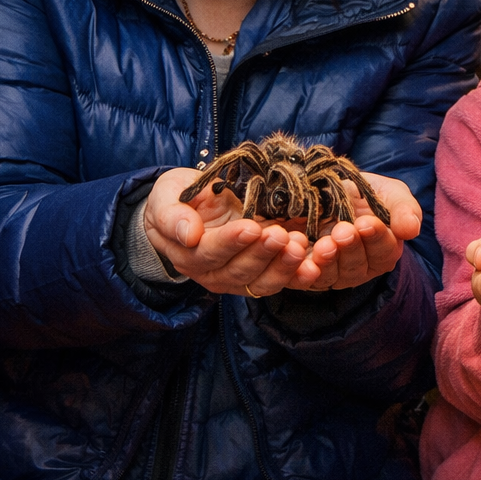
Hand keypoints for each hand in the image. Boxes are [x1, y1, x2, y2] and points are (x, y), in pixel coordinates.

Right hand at [145, 166, 308, 295]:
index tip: (250, 227)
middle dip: (262, 254)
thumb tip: (188, 234)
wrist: (191, 208)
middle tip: (281, 235)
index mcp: (190, 254)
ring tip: (299, 246)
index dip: (230, 242)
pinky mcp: (262, 274)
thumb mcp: (166, 198)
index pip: (210, 252)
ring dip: (283, 267)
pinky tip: (314, 265)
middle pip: (239, 271)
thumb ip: (172, 216)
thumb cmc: (178, 198)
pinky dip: (298, 276)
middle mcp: (214, 273)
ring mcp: (239, 277)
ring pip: (262, 281)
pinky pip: (281, 280)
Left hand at [283, 172, 419, 291]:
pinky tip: (300, 253)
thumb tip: (410, 231)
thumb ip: (405, 210)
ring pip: (331, 276)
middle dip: (350, 249)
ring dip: (327, 261)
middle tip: (342, 231)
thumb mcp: (391, 193)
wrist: (329, 188)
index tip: (365, 223)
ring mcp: (333, 273)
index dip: (375, 238)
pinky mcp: (307, 273)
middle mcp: (360, 268)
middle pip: (357, 267)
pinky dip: (302, 271)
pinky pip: (304, 279)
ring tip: (323, 243)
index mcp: (384, 251)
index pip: (384, 251)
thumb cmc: (366, 193)